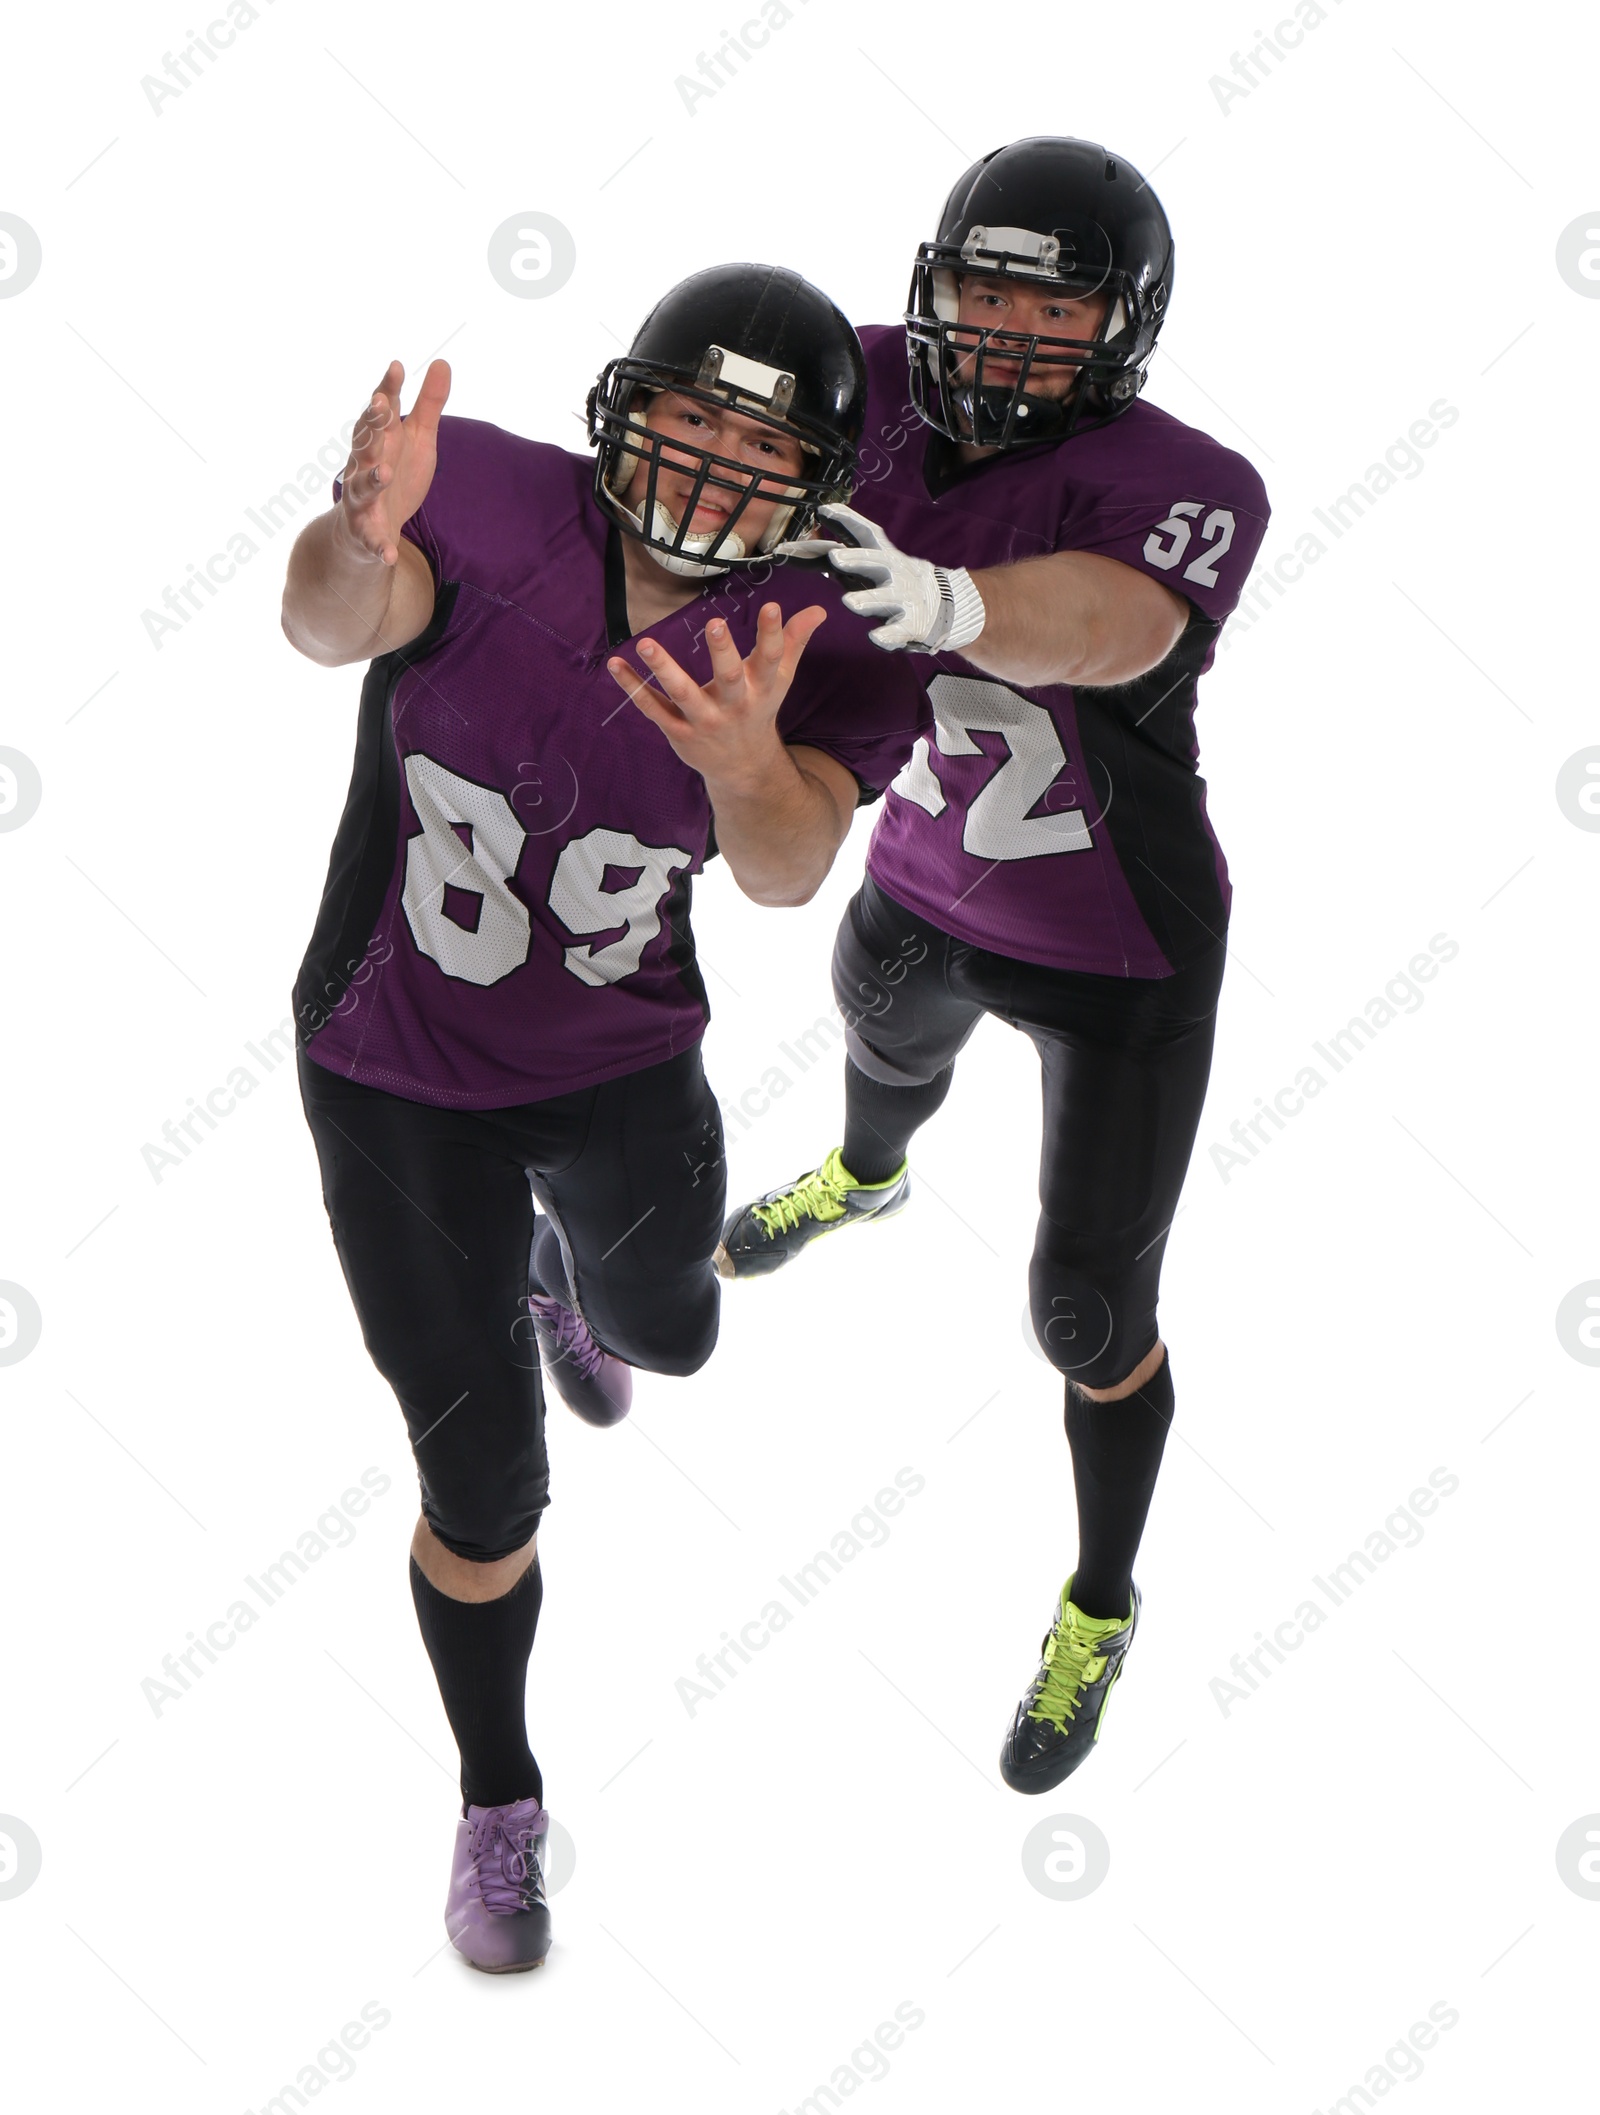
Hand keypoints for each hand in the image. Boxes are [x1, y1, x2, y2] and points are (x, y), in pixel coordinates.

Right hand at [334, 358, 451, 567]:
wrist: (374, 526)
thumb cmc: (396, 474)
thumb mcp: (419, 439)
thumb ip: (429, 405)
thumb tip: (443, 362)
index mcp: (379, 439)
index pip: (381, 409)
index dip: (387, 388)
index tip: (398, 367)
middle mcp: (365, 464)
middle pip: (365, 441)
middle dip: (371, 424)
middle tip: (381, 405)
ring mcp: (361, 497)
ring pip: (361, 486)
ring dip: (372, 479)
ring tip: (385, 473)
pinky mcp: (365, 530)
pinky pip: (371, 539)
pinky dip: (378, 545)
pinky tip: (389, 554)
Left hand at [606, 602, 826, 789]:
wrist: (742, 768)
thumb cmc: (758, 711)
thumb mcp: (779, 680)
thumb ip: (793, 643)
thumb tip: (818, 611)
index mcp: (761, 689)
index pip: (770, 659)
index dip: (773, 634)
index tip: (773, 607)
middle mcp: (733, 705)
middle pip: (729, 678)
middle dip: (722, 652)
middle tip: (714, 624)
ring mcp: (703, 721)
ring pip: (682, 694)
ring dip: (664, 669)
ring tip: (645, 643)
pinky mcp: (678, 732)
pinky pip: (652, 708)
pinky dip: (632, 687)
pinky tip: (615, 664)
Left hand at [778, 502, 985, 652]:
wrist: (941, 605)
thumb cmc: (895, 582)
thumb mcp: (873, 566)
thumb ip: (843, 558)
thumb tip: (806, 549)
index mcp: (883, 555)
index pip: (865, 533)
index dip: (847, 520)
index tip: (825, 510)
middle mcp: (895, 573)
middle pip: (875, 563)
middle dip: (856, 559)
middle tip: (835, 557)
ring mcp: (904, 599)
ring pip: (886, 598)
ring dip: (868, 599)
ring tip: (850, 603)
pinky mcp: (911, 624)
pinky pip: (898, 630)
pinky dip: (888, 635)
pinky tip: (875, 638)